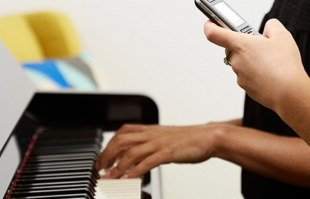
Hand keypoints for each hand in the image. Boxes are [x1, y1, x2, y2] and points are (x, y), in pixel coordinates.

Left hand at [96, 123, 223, 178]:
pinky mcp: (168, 152)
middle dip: (107, 155)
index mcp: (152, 130)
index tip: (103, 159)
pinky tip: (128, 180)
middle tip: (101, 170)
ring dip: (117, 167)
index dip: (109, 144)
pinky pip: (147, 161)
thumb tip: (137, 155)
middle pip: (122, 140)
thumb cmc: (190, 139)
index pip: (123, 131)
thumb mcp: (166, 138)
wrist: (209, 136)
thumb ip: (151, 144)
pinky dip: (134, 171)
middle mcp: (153, 134)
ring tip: (109, 179)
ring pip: (131, 152)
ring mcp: (160, 143)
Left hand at [204, 19, 308, 110]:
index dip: (210, 25)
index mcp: (241, 44)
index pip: (214, 33)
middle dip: (244, 44)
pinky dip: (257, 73)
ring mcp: (240, 76)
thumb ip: (272, 26)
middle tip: (260, 43)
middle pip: (232, 48)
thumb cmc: (285, 64)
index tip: (210, 22)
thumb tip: (268, 29)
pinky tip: (272, 73)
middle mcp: (236, 61)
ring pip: (242, 63)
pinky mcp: (247, 89)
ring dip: (252, 59)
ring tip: (272, 60)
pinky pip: (249, 76)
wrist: (289, 93)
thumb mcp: (282, 35)